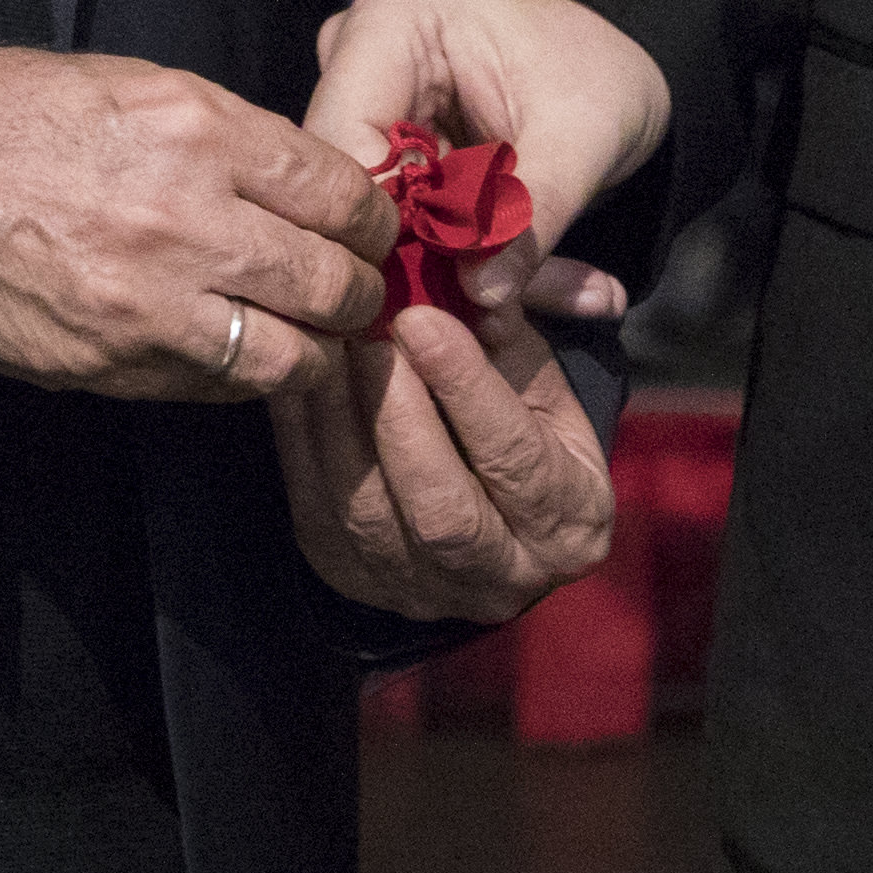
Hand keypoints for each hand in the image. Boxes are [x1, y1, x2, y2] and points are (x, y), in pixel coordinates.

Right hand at [0, 47, 393, 402]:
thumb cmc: (23, 120)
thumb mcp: (142, 87)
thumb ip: (233, 136)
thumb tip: (306, 181)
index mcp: (202, 132)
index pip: (340, 191)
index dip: (372, 218)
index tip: (372, 227)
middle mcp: (191, 219)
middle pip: (333, 279)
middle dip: (360, 289)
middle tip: (358, 288)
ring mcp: (157, 302)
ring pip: (295, 354)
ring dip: (318, 349)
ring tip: (316, 336)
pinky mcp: (122, 362)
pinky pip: (224, 387)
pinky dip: (251, 377)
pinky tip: (251, 355)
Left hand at [271, 277, 619, 623]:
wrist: (482, 501)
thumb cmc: (521, 419)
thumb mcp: (539, 374)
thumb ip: (512, 332)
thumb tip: (475, 281)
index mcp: (570, 525)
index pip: (517, 461)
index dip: (467, 387)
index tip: (422, 317)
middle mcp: (502, 578)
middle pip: (441, 510)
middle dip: (399, 416)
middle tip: (370, 333)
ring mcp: (421, 591)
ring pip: (369, 515)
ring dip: (342, 421)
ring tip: (332, 345)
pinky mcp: (354, 578)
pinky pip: (317, 509)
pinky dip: (304, 437)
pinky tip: (302, 376)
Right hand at [306, 0, 671, 325]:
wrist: (618, 65)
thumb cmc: (602, 75)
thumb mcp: (583, 139)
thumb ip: (531, 213)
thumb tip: (480, 295)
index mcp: (391, 21)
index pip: (341, 140)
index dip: (377, 225)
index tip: (441, 289)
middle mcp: (356, 55)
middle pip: (345, 184)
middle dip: (419, 264)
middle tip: (494, 318)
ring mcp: (365, 102)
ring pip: (370, 216)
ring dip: (449, 275)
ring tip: (522, 314)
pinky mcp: (384, 147)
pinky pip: (400, 224)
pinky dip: (463, 266)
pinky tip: (531, 294)